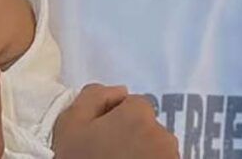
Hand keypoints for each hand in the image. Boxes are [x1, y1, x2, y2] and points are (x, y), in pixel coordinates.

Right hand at [54, 84, 179, 158]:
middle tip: (109, 155)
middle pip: (148, 127)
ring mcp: (171, 158)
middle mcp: (162, 133)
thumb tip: (120, 90)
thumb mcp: (70, 125)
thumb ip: (93, 97)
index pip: (133, 104)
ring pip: (157, 148)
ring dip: (143, 154)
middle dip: (133, 136)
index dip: (116, 118)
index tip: (101, 137)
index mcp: (138, 114)